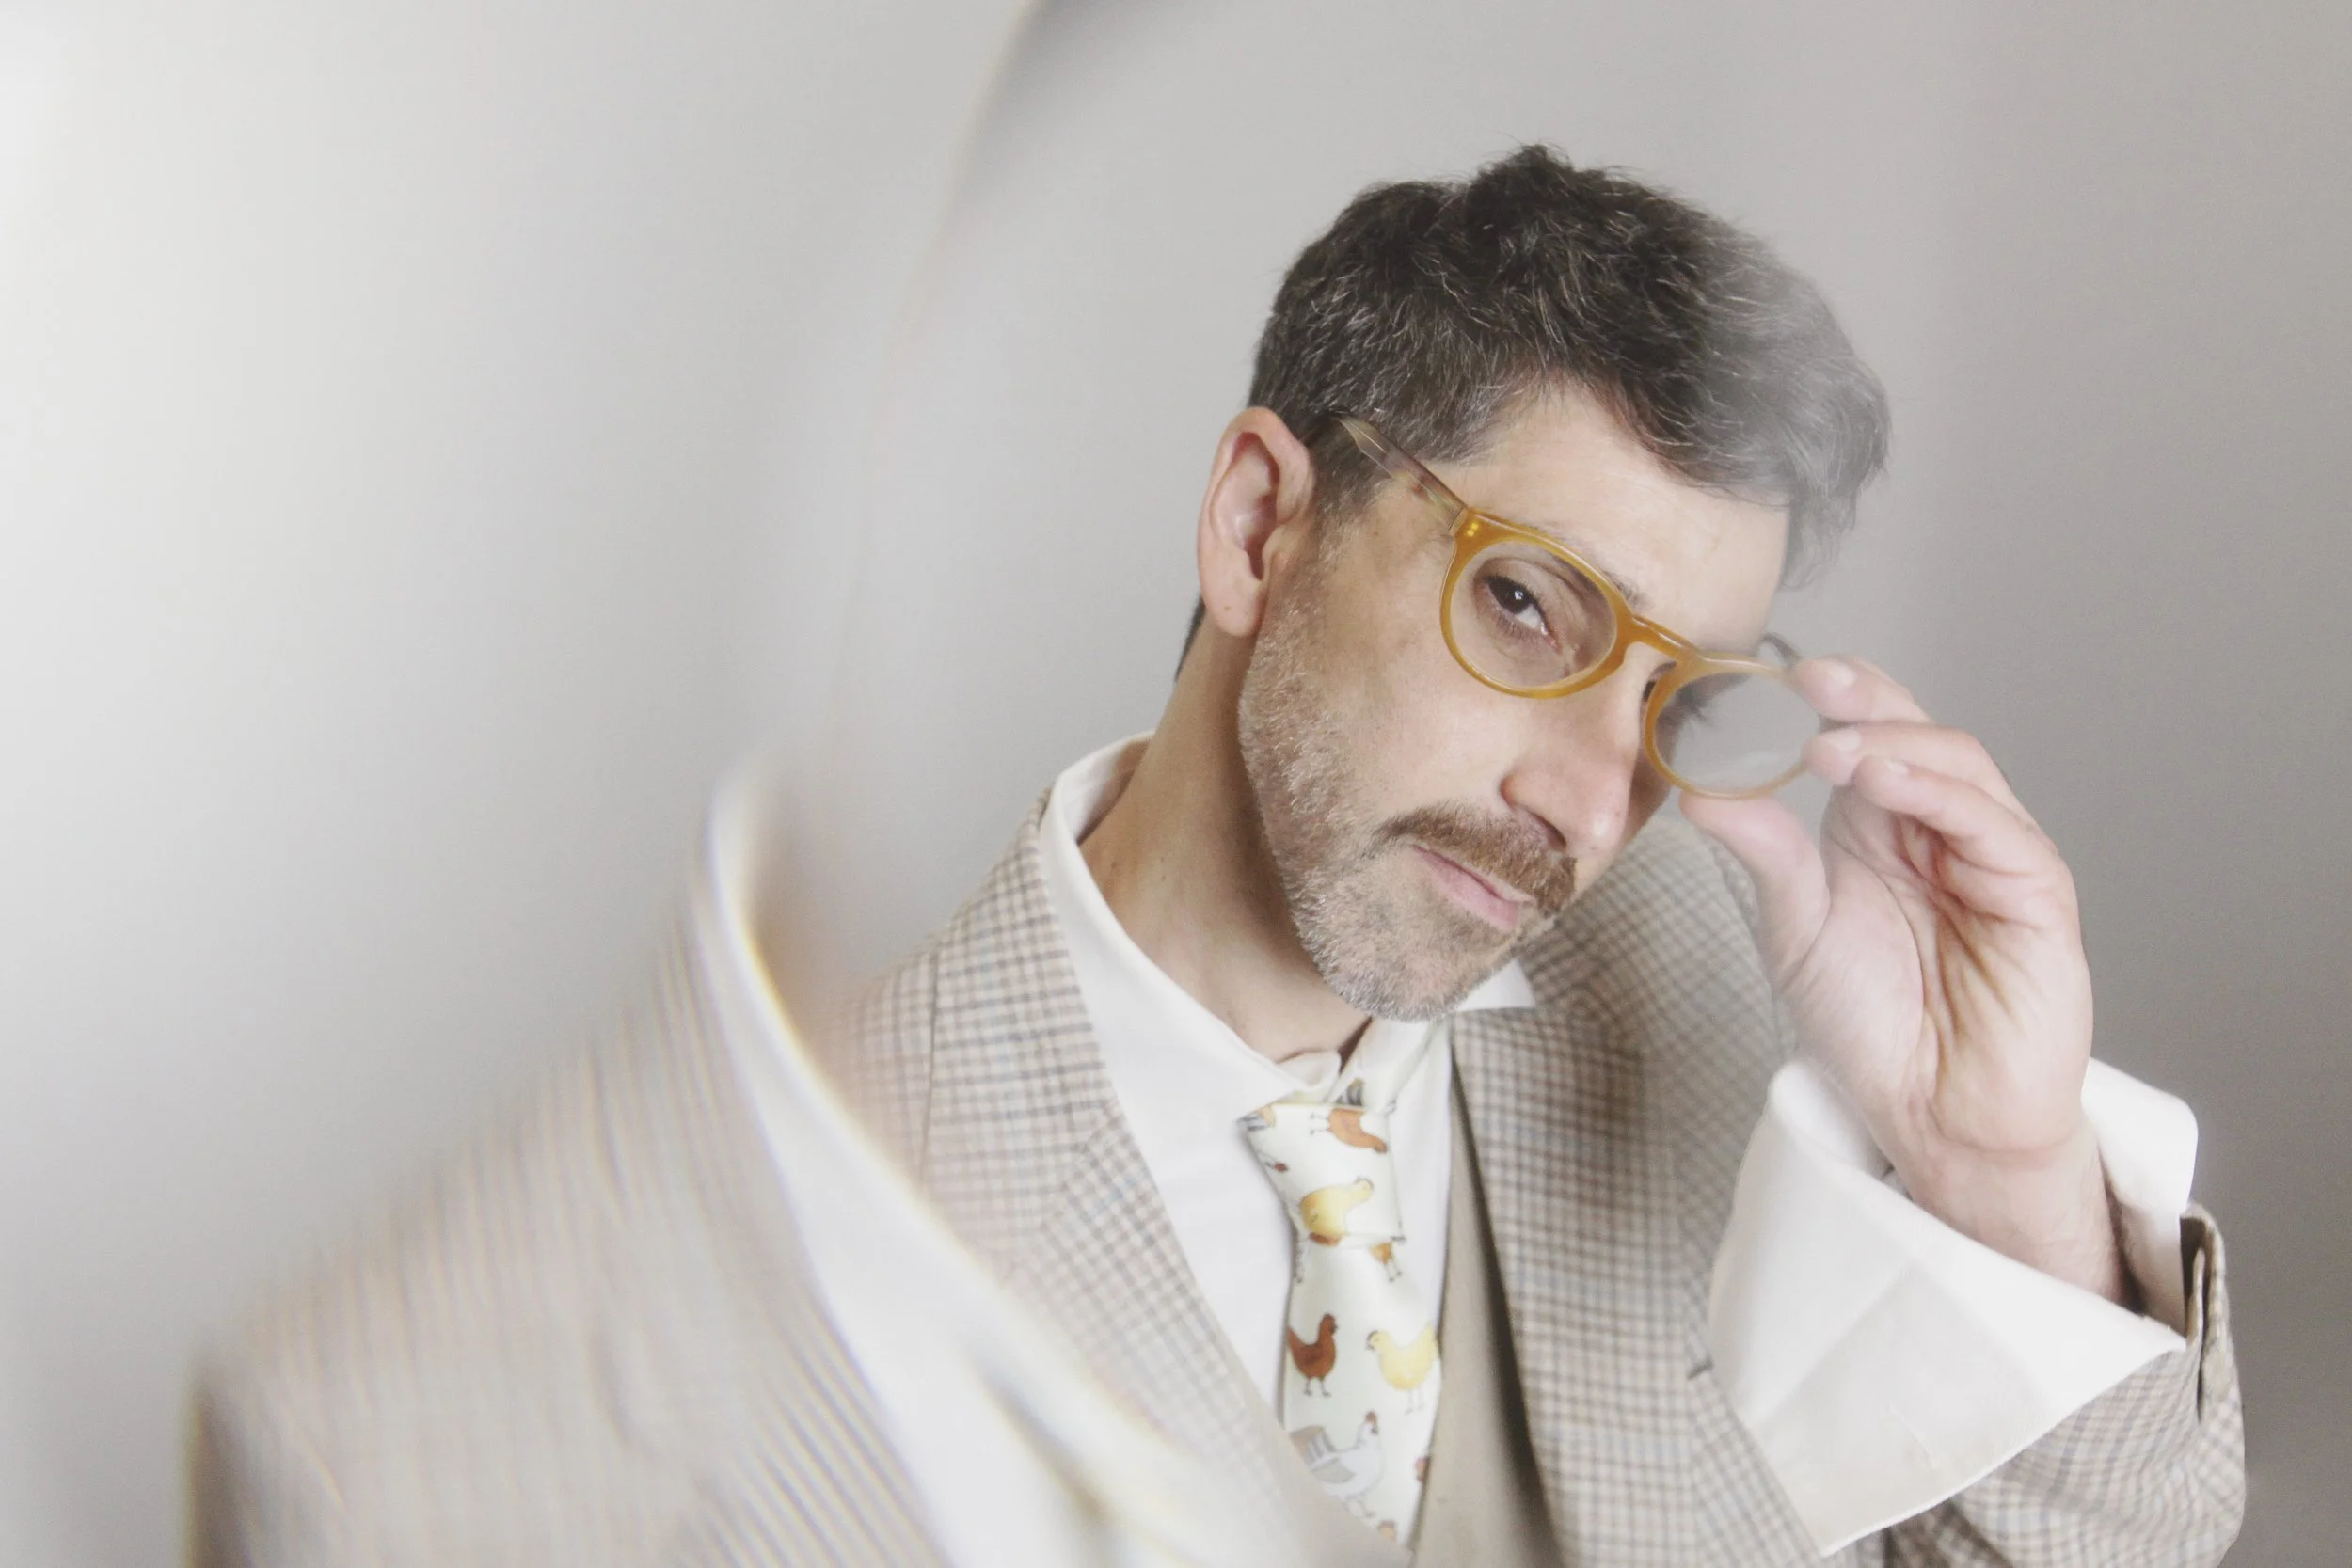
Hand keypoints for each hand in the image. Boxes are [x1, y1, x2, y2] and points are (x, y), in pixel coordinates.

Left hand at [1680, 656, 2128, 1303]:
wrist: (1934, 1115)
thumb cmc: (1873, 1024)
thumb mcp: (1797, 928)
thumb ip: (1766, 854)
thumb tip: (1701, 787)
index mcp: (1881, 825)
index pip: (1867, 732)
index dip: (1832, 696)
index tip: (1771, 676)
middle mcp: (1939, 827)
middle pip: (1915, 732)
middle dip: (1864, 699)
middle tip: (1807, 682)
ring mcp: (1993, 853)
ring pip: (1957, 765)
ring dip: (1892, 744)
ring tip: (1827, 747)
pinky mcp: (2036, 891)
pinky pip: (1993, 824)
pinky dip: (1938, 793)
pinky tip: (1885, 782)